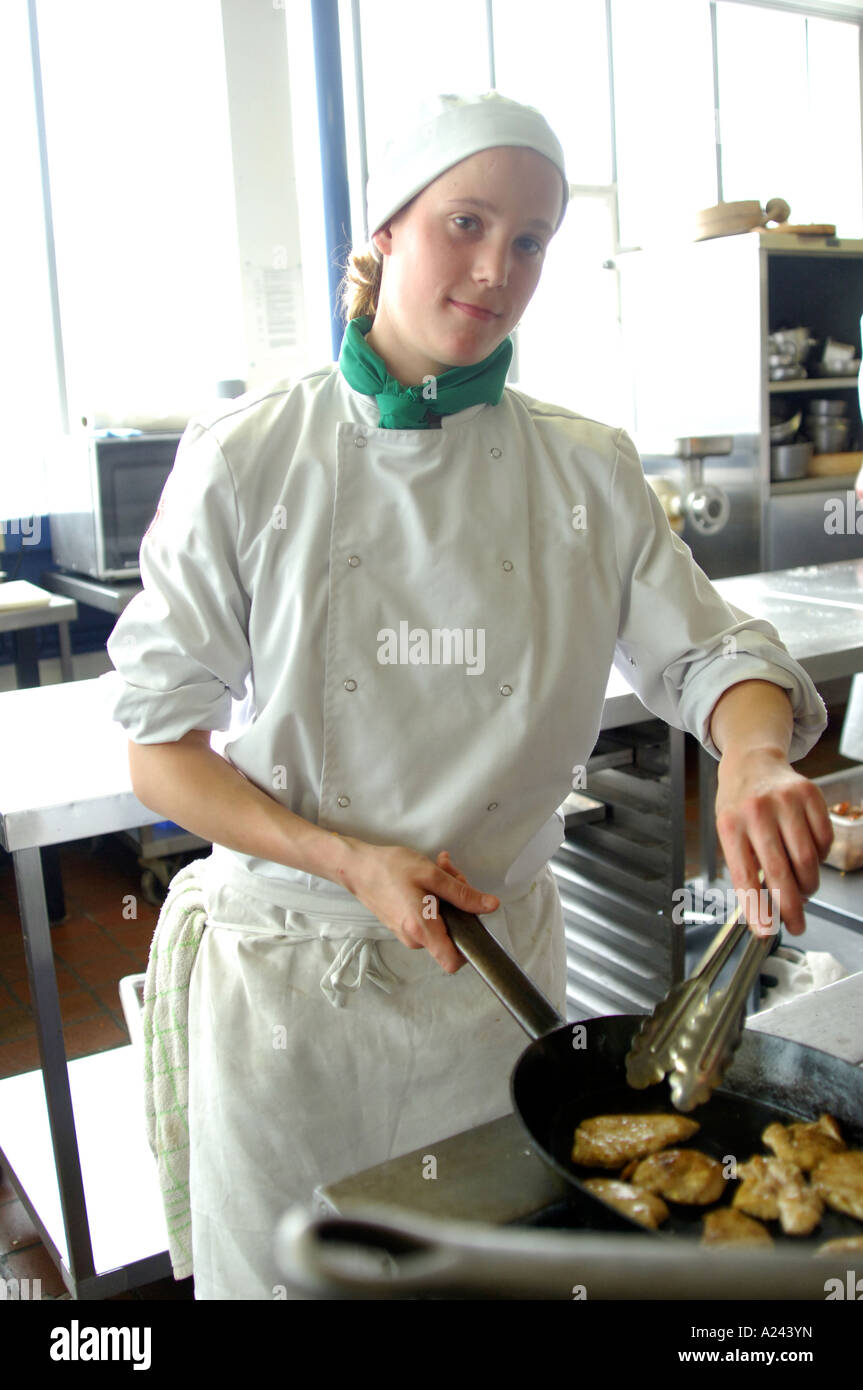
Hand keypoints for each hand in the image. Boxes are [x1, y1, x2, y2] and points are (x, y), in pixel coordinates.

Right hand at [339, 840, 498, 972]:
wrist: (356, 868)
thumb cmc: (389, 869)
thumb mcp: (432, 875)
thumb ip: (462, 894)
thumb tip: (490, 906)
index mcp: (422, 929)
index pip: (453, 962)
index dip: (470, 948)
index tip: (475, 922)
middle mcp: (414, 938)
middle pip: (452, 933)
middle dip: (460, 903)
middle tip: (452, 874)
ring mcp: (407, 933)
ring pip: (442, 921)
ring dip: (447, 896)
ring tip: (439, 869)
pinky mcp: (404, 925)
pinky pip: (429, 917)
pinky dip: (435, 898)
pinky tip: (429, 876)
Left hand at [714, 748, 833, 935]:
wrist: (753, 762)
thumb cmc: (739, 805)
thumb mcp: (729, 832)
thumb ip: (744, 867)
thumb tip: (763, 913)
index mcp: (730, 824)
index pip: (744, 876)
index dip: (757, 909)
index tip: (766, 932)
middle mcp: (757, 811)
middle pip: (780, 872)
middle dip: (790, 907)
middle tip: (797, 925)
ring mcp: (786, 801)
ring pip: (807, 860)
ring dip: (808, 885)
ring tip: (802, 889)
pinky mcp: (810, 794)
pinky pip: (823, 841)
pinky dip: (820, 858)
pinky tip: (808, 857)